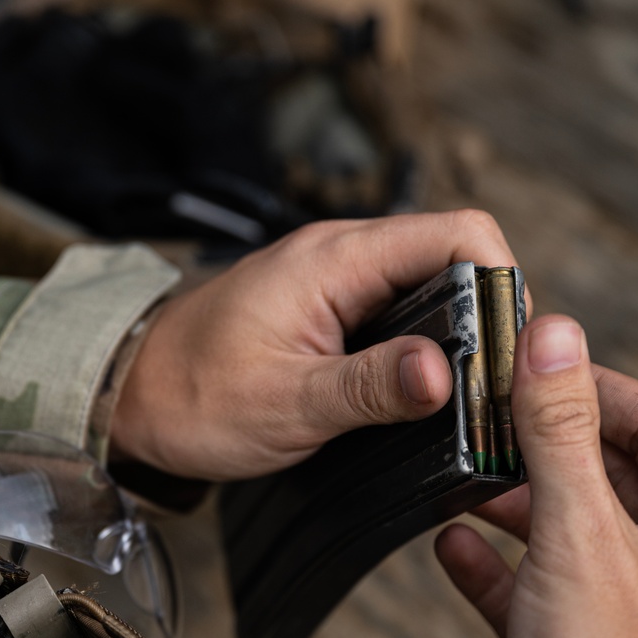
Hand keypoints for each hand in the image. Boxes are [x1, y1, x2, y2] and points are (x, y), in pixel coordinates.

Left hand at [111, 210, 523, 480]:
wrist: (129, 389)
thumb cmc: (193, 395)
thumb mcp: (287, 403)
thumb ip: (369, 387)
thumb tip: (445, 375)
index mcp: (334, 260)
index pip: (457, 234)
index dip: (500, 281)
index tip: (508, 347)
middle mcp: (338, 253)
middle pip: (450, 254)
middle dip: (485, 311)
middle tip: (493, 381)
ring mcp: (330, 275)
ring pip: (424, 280)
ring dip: (453, 327)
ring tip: (464, 389)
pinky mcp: (322, 302)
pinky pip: (391, 303)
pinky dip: (417, 337)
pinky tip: (417, 382)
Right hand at [435, 315, 637, 637]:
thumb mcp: (583, 536)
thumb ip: (562, 432)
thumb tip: (553, 335)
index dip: (598, 389)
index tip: (537, 369)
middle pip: (608, 477)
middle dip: (543, 448)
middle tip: (490, 420)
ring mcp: (628, 611)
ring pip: (569, 533)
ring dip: (513, 504)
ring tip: (464, 478)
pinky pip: (535, 589)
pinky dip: (494, 565)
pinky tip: (452, 546)